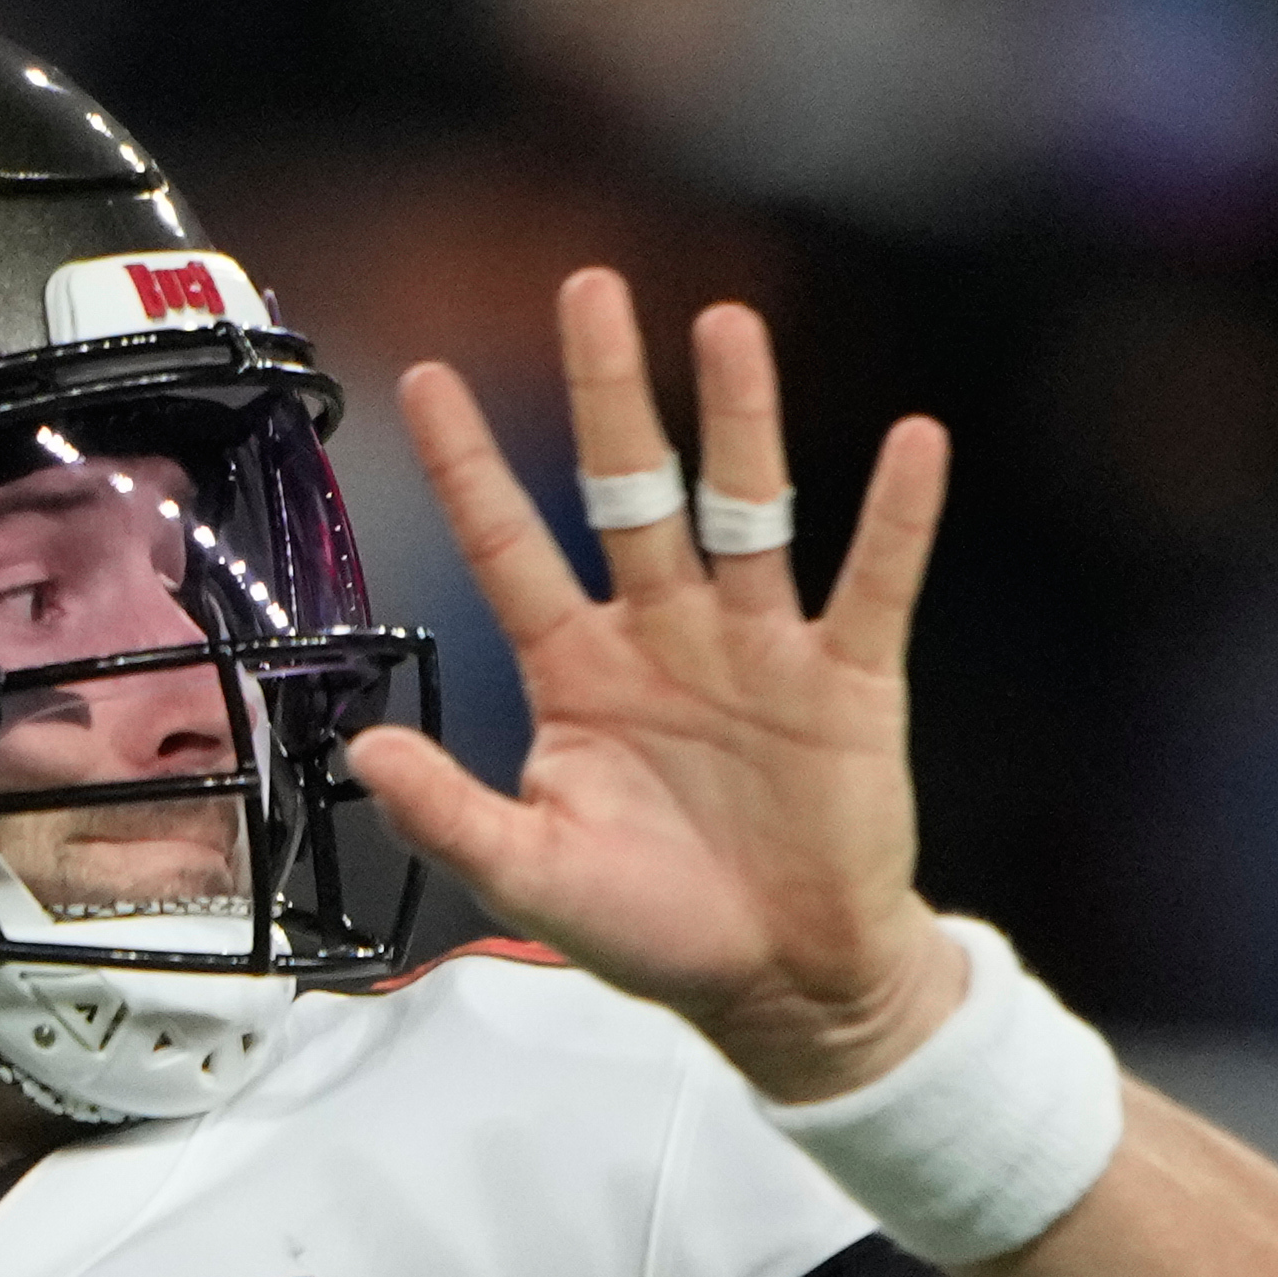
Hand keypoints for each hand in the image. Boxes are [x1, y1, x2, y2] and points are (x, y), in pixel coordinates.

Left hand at [343, 274, 963, 1098]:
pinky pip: (874, 582)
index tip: (424, 379)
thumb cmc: (657, 929)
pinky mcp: (848, 680)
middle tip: (589, 289)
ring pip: (747, 509)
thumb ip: (451, 813)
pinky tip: (913, 442)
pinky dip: (897, 516)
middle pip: (631, 490)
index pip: (511, 549)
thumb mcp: (533, 877)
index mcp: (581, 674)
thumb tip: (363, 750)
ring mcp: (759, 648)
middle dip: (609, 392)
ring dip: (739, 419)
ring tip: (727, 327)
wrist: (784, 987)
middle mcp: (666, 636)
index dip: (471, 466)